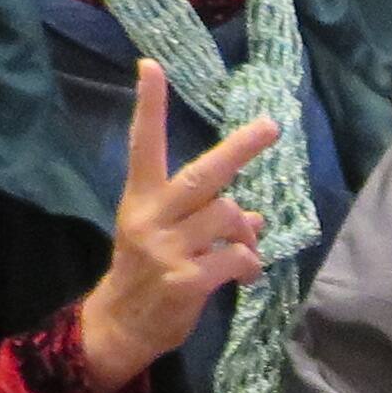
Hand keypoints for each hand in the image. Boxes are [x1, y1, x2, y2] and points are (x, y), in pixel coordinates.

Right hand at [70, 74, 280, 392]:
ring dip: (248, 231)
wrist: (120, 327)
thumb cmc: (147, 274)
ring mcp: (167, 249)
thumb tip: (253, 213)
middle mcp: (151, 218)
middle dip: (239, 148)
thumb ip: (202, 218)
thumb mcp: (163, 236)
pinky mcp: (186, 280)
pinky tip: (246, 276)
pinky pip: (238, 258)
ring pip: (229, 216)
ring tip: (246, 248)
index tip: (151, 65)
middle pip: (202, 175)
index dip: (148, 106)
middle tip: (271, 126)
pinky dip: (251, 264)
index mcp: (140, 200)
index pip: (143, 145)